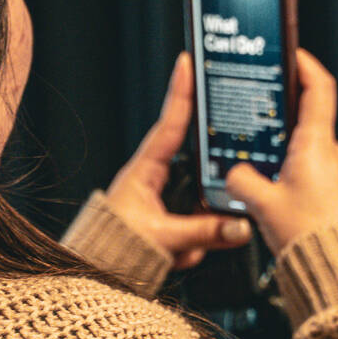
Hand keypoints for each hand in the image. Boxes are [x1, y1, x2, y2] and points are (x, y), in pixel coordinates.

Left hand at [105, 52, 252, 269]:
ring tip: (183, 249)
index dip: (181, 92)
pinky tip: (180, 257)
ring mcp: (165, 202)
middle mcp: (156, 181)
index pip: (171, 124)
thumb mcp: (164, 239)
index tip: (189, 62)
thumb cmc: (114, 248)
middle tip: (207, 210)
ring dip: (198, 233)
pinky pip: (199, 230)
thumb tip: (239, 227)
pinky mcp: (172, 224)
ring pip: (203, 206)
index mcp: (145, 171)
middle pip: (200, 171)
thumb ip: (204, 232)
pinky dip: (193, 248)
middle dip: (208, 198)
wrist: (98, 275)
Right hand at [224, 49, 337, 256]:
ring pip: (304, 147)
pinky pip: (307, 170)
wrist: (335, 271)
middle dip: (279, 112)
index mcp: (316, 144)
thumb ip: (240, 181)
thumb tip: (232, 173)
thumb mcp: (261, 204)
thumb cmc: (308, 236)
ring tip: (255, 157)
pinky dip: (287, 170)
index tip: (289, 53)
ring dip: (280, 148)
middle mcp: (330, 154)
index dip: (304, 65)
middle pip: (306, 117)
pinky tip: (268, 186)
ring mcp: (334, 173)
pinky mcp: (332, 193)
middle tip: (256, 108)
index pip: (318, 87)